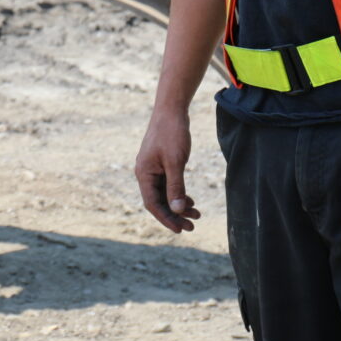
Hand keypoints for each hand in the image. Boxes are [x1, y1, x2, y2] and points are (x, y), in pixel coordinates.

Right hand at [134, 106, 201, 232]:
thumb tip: (176, 210)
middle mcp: (145, 173)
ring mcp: (153, 168)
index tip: (180, 230)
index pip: (152, 203)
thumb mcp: (176, 161)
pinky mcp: (161, 164)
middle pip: (158, 201)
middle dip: (174, 215)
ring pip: (164, 194)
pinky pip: (168, 185)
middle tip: (192, 226)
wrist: (171, 110)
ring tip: (196, 214)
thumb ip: (176, 186)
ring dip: (178, 206)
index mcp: (144, 173)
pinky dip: (178, 194)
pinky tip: (190, 200)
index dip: (166, 218)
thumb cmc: (172, 134)